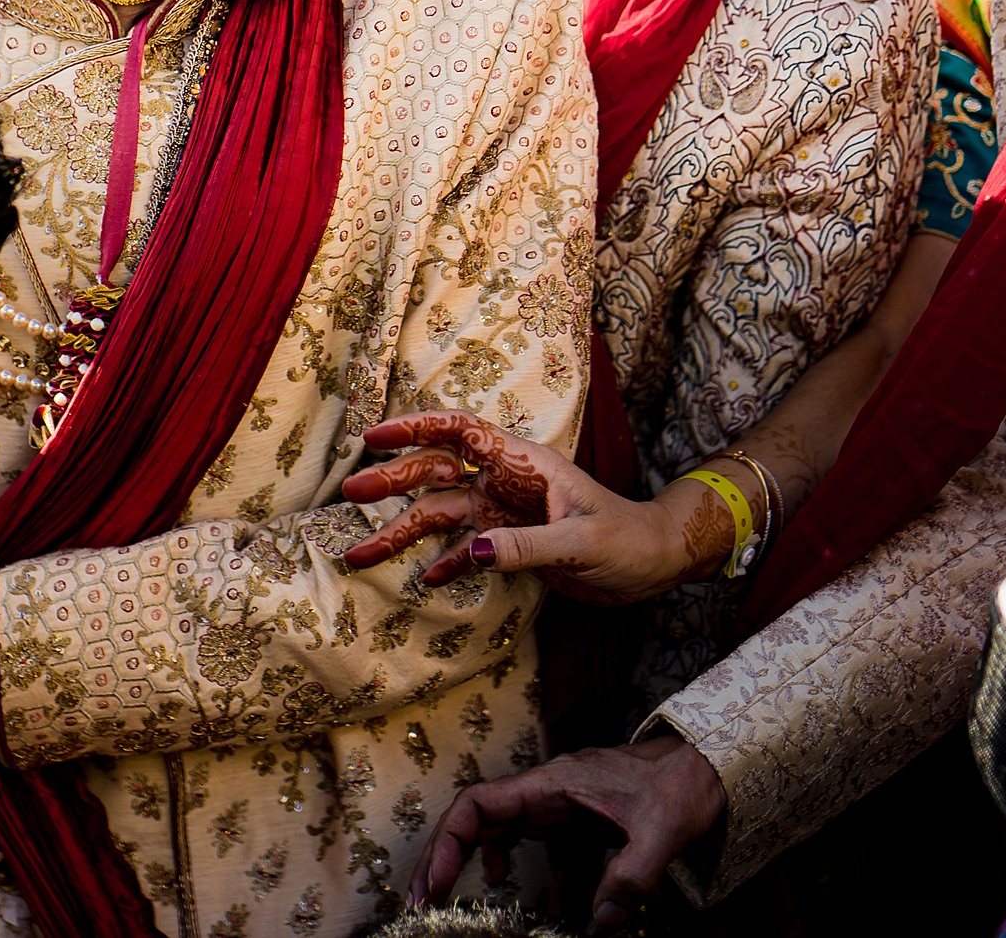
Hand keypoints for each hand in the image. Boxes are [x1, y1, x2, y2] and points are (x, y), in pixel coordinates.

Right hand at [339, 410, 732, 605]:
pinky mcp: (509, 542)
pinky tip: (425, 578)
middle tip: (351, 492)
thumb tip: (475, 552)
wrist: (653, 565)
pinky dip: (445, 561)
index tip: (374, 436)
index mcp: (524, 462)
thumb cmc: (628, 540)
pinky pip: (465, 548)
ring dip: (403, 530)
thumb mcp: (582, 543)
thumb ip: (528, 546)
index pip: (462, 432)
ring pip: (442, 513)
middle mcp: (506, 481)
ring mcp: (504, 512)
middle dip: (394, 479)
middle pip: (439, 470)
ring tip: (362, 552)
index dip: (416, 427)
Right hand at [408, 736, 725, 930]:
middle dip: (441, 853)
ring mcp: (554, 799)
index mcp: (554, 782)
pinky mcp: (567, 813)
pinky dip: (495, 853)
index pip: (481, 801)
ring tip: (442, 896)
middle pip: (474, 814)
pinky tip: (497, 882)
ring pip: (490, 822)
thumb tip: (600, 924)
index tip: (436, 881)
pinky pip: (516, 830)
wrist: (707, 762)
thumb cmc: (683, 785)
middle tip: (421, 901)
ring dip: (461, 854)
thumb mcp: (662, 832)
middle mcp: (545, 788)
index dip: (449, 840)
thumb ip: (631, 876)